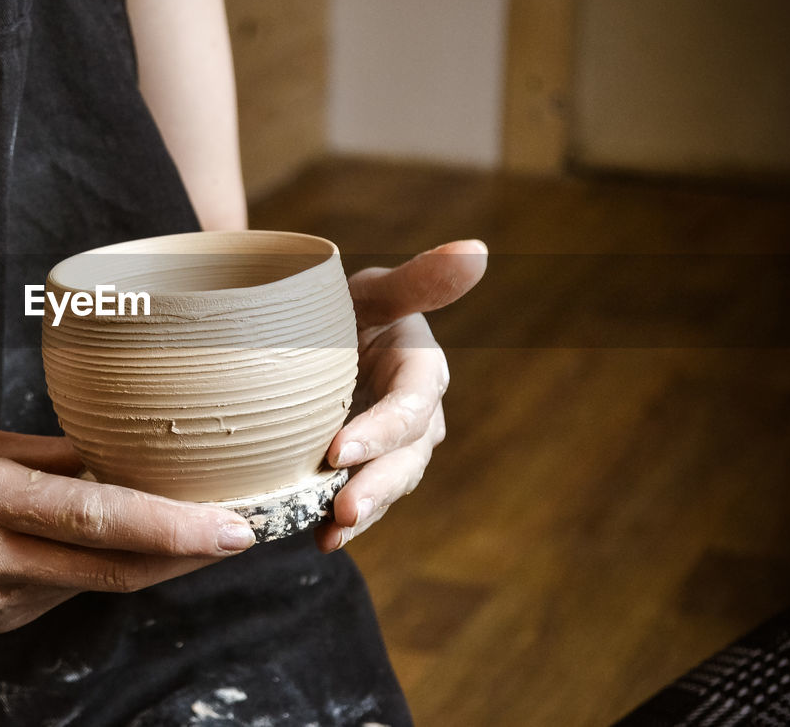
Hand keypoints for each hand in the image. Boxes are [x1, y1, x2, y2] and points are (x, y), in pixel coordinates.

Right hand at [0, 428, 255, 638]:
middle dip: (189, 556)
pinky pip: (58, 595)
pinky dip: (95, 570)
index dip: (175, 527)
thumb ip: (42, 457)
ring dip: (148, 562)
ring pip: (92, 583)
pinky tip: (113, 547)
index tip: (233, 524)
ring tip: (193, 530)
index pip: (101, 518)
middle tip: (243, 533)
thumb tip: (111, 457)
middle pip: (117, 568)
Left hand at [316, 240, 487, 551]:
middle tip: (341, 511)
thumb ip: (419, 280)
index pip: (409, 406)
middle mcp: (417, 416)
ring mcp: (394, 448)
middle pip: (405, 458)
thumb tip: (478, 250)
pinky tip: (322, 540)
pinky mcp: (368, 469)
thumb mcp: (374, 291)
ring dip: (363, 512)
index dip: (381, 431)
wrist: (311, 341)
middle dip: (376, 487)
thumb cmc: (344, 307)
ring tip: (330, 532)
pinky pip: (363, 499)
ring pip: (387, 485)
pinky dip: (344, 523)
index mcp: (421, 371)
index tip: (337, 451)